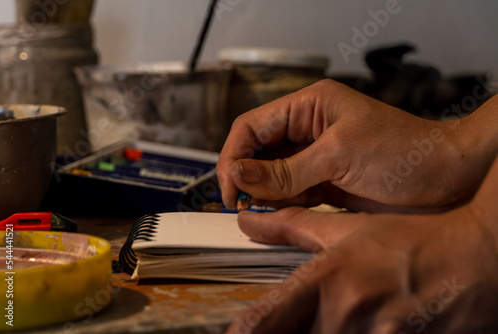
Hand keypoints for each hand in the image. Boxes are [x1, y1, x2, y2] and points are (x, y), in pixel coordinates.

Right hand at [216, 79, 495, 212]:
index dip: (233, 156)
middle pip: (256, 151)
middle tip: (241, 203)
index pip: (252, 126)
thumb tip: (238, 173)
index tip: (229, 187)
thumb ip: (285, 170)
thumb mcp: (339, 156)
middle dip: (246, 177)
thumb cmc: (405, 151)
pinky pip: (289, 193)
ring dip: (262, 193)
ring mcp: (314, 158)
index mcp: (309, 107)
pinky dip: (280, 205)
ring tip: (260, 210)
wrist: (448, 178)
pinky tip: (279, 214)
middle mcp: (307, 129)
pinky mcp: (323, 182)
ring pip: (270, 175)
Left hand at [226, 205, 497, 332]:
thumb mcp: (345, 227)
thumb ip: (290, 227)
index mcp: (325, 282)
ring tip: (334, 317)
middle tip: (286, 324)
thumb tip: (248, 222)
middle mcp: (343, 318)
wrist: (472, 261)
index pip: (262, 322)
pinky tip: (357, 325)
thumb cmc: (410, 242)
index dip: (241, 333)